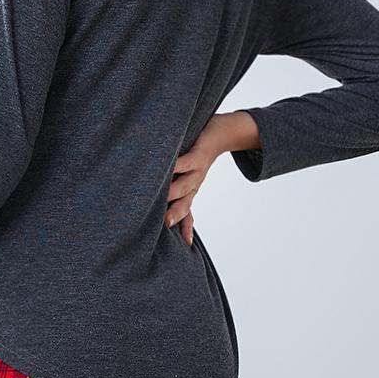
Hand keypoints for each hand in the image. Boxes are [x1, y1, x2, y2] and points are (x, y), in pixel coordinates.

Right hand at [165, 112, 237, 243]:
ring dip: (174, 192)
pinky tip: (166, 166)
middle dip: (176, 214)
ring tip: (162, 198)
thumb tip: (156, 204)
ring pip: (185, 186)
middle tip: (165, 224)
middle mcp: (194, 184)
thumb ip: (172, 188)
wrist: (222, 134)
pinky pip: (185, 162)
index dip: (184, 228)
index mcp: (190, 191)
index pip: (186, 214)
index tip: (184, 243)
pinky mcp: (198, 155)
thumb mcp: (185, 174)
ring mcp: (197, 171)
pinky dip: (176, 165)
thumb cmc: (197, 155)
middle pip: (185, 203)